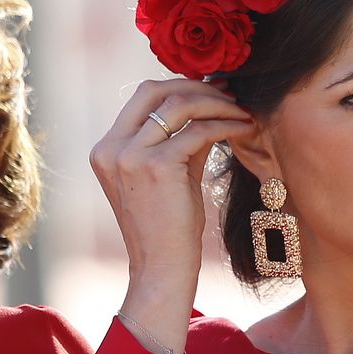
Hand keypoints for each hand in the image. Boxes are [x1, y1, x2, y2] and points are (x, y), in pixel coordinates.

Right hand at [91, 79, 252, 348]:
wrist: (162, 268)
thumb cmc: (170, 226)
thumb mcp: (169, 174)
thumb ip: (180, 139)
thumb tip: (211, 104)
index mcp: (106, 148)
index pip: (143, 95)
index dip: (182, 85)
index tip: (216, 88)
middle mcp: (110, 148)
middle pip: (155, 90)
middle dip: (198, 86)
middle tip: (232, 92)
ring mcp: (129, 155)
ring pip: (179, 105)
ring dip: (217, 103)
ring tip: (243, 109)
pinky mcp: (156, 166)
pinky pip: (198, 131)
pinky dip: (226, 124)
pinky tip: (245, 128)